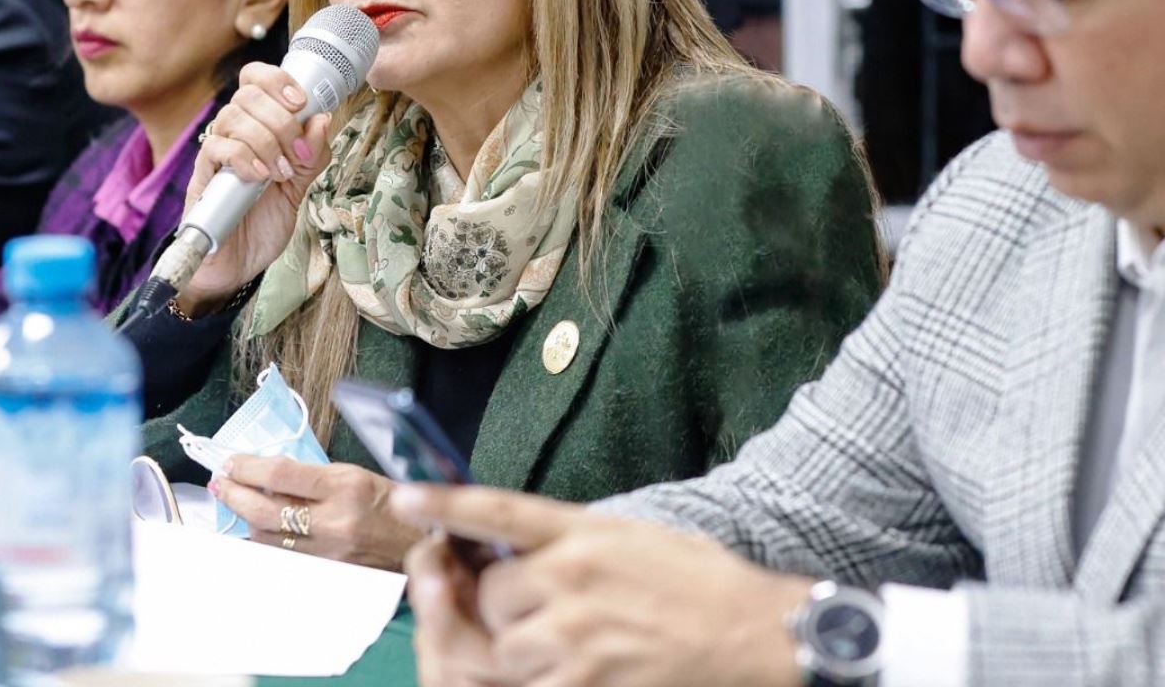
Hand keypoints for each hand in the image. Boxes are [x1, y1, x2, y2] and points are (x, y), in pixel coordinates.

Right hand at [176, 63, 334, 315]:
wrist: (236, 266)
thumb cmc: (261, 224)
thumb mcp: (298, 189)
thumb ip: (312, 156)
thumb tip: (322, 118)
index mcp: (256, 129)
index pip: (256, 80)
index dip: (277, 80)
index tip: (301, 102)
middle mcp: (233, 135)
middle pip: (247, 94)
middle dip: (282, 119)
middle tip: (298, 153)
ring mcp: (216, 156)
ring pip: (233, 117)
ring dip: (267, 141)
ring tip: (281, 173)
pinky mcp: (202, 177)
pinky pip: (217, 148)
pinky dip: (245, 158)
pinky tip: (260, 178)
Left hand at [209, 454, 421, 570]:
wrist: (422, 543)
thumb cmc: (391, 502)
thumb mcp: (357, 474)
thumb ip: (314, 476)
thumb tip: (270, 473)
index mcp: (345, 486)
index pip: (281, 473)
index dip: (248, 466)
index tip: (231, 462)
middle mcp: (334, 521)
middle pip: (265, 509)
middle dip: (234, 493)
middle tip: (219, 482)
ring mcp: (329, 553)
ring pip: (267, 538)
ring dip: (244, 519)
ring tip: (232, 502)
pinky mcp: (327, 575)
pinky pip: (283, 558)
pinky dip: (265, 542)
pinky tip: (255, 530)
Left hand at [394, 484, 809, 686]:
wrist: (758, 635)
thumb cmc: (701, 584)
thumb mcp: (634, 538)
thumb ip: (573, 540)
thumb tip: (517, 546)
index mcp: (584, 532)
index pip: (498, 510)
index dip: (446, 504)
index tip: (407, 496)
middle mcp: (572, 578)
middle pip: (490, 591)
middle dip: (502, 603)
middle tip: (535, 606)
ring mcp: (576, 636)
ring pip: (502, 643)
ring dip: (518, 647)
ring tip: (566, 642)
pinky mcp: (584, 684)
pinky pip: (529, 683)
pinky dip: (539, 679)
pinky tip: (573, 667)